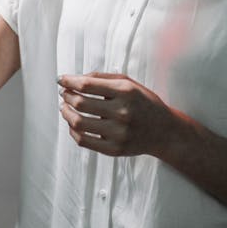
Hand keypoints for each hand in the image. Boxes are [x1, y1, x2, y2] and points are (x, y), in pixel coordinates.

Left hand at [57, 72, 181, 157]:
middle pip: (80, 103)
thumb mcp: (129, 83)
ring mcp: (118, 133)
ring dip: (66, 113)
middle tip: (64, 93)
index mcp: (125, 92)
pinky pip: (83, 141)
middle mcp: (122, 113)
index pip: (87, 85)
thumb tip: (74, 78)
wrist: (165, 132)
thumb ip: (102, 78)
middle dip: (66, 96)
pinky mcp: (114, 149)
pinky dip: (73, 131)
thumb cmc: (144, 103)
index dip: (68, 81)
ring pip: (78, 123)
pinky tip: (74, 124)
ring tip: (65, 107)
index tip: (61, 80)